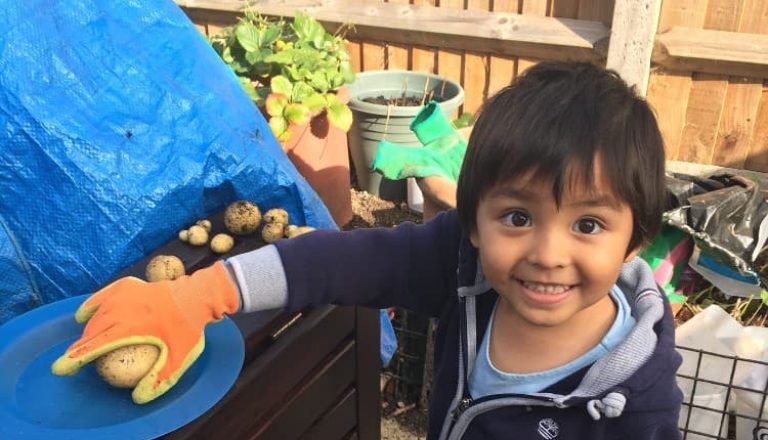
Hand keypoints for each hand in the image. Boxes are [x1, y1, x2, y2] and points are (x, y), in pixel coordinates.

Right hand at [51, 261, 239, 402]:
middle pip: (93, 330)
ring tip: (86, 342)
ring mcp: (124, 294)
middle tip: (77, 360)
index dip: (75, 357)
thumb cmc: (189, 327)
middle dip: (81, 346)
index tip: (60, 367)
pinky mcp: (129, 285)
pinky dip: (93, 304)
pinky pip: (104, 295)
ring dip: (89, 329)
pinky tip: (85, 313)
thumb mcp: (179, 357)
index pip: (95, 345)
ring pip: (97, 313)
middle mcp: (122, 308)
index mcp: (130, 326)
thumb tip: (138, 398)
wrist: (197, 296)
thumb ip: (160, 378)